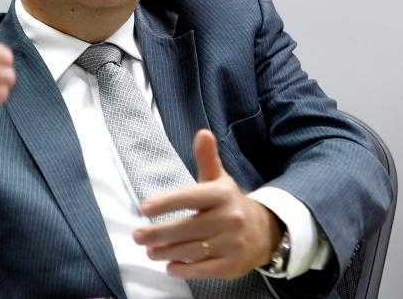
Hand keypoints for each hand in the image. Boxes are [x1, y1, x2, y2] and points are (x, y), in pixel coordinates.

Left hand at [133, 129, 281, 279]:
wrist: (264, 232)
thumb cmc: (230, 204)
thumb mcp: (220, 180)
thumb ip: (207, 159)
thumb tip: (202, 132)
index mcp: (223, 195)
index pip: (191, 198)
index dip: (167, 203)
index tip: (144, 208)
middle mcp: (229, 218)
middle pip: (187, 228)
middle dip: (158, 234)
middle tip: (138, 236)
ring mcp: (231, 243)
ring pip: (191, 251)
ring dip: (166, 253)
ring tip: (150, 251)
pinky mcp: (231, 265)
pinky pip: (203, 270)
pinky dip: (184, 270)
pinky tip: (170, 267)